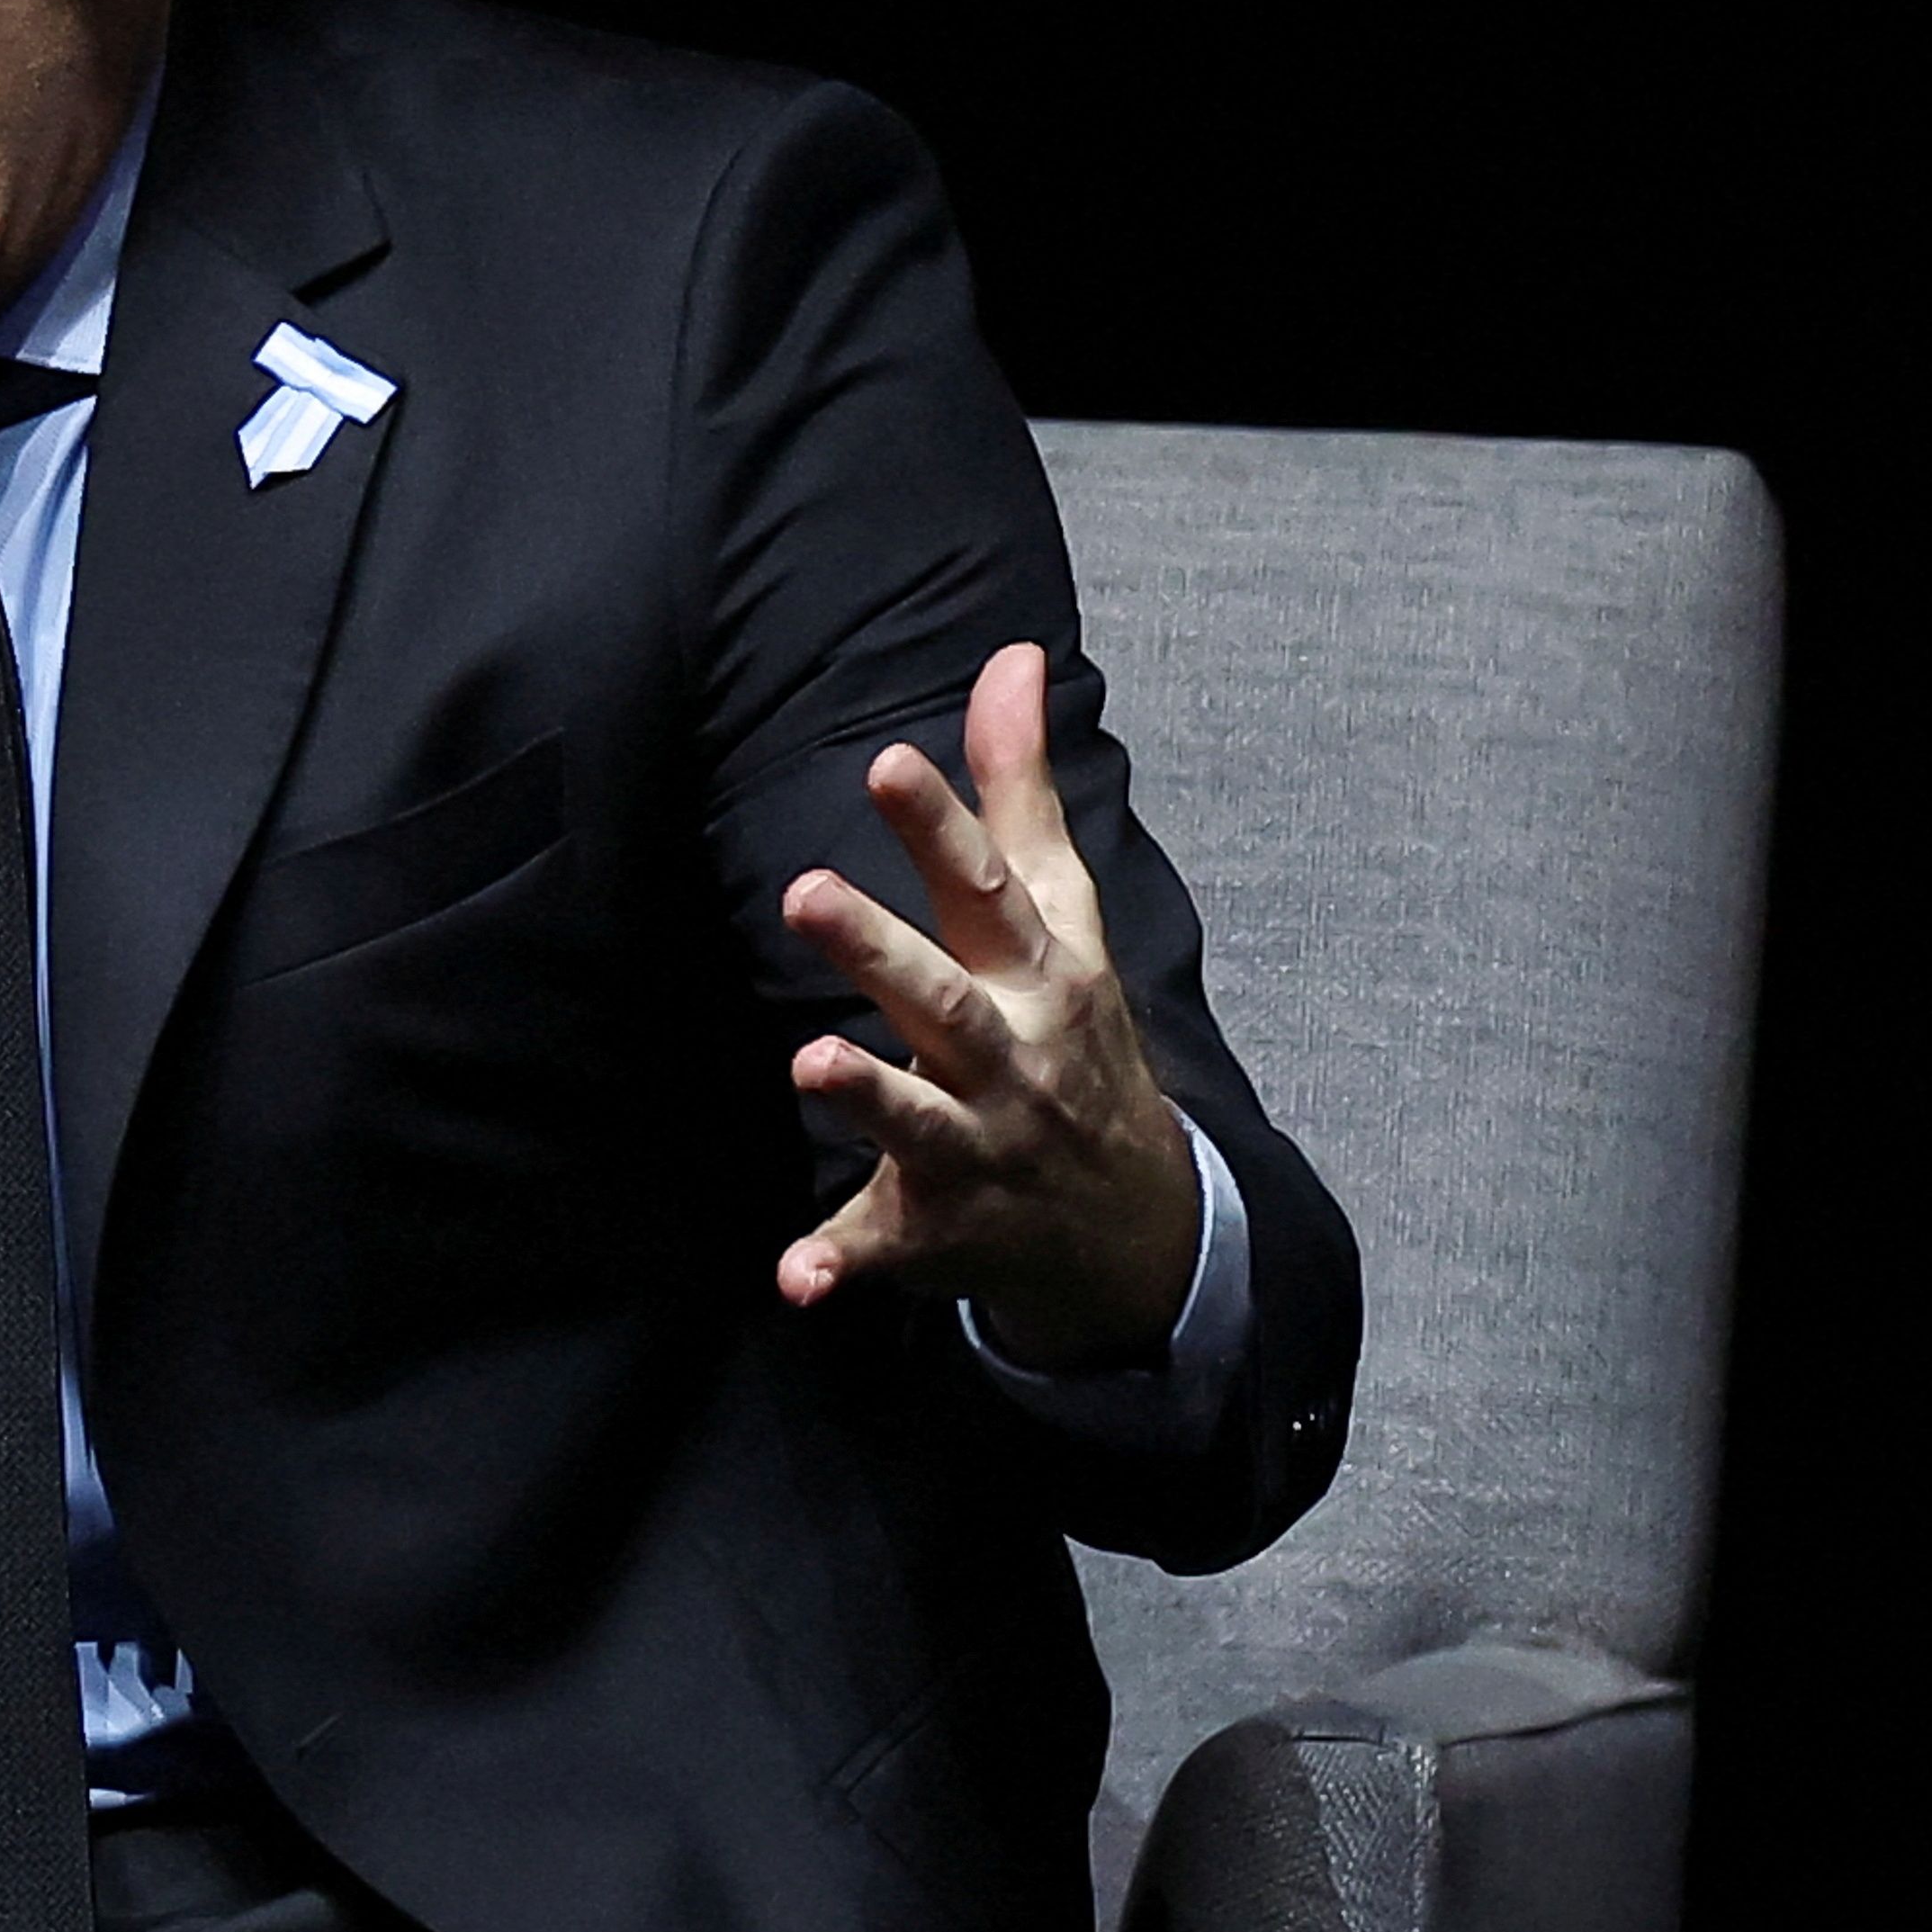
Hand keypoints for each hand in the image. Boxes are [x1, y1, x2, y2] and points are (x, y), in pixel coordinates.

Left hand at [774, 642, 1200, 1369]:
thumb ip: (1019, 788)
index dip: (939, 821)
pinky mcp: (932, 1228)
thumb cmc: (1071, 1032)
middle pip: (944, 996)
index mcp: (1036, 974)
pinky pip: (880, 1250)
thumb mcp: (1060, 914)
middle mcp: (1010, 1057)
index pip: (987, 887)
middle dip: (880, 950)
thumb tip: (1012, 654)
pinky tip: (795, 1277)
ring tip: (809, 1061)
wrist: (1135, 1225)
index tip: (885, 758)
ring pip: (916, 1120)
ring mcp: (974, 1147)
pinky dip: (840, 1264)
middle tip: (803, 893)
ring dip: (869, 1095)